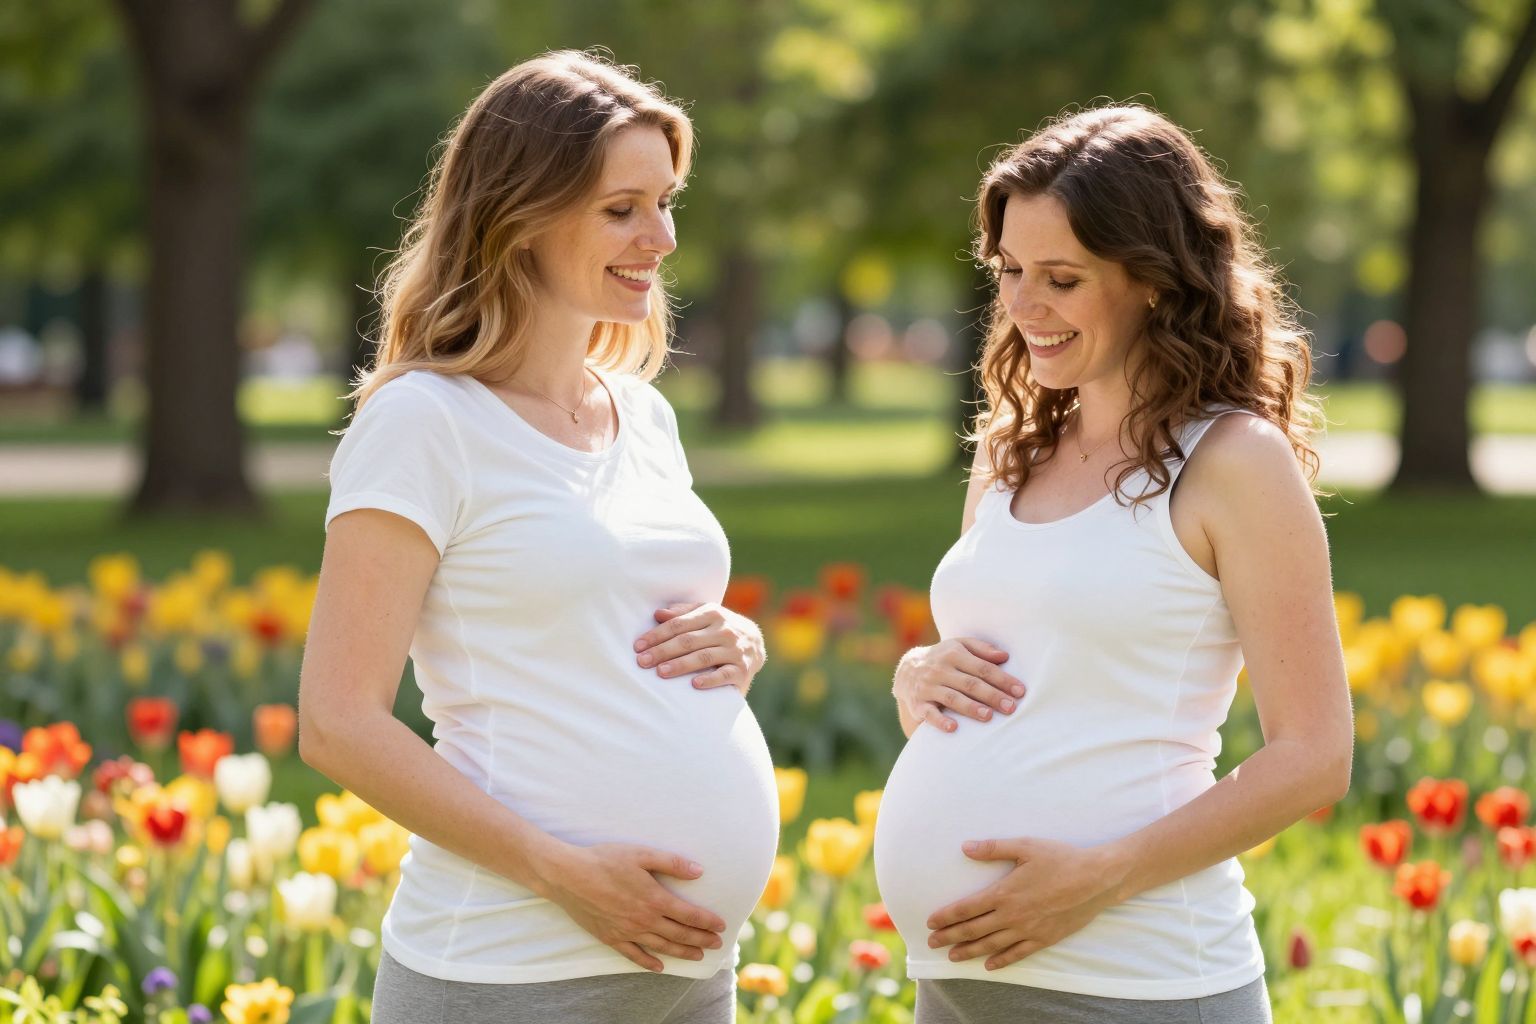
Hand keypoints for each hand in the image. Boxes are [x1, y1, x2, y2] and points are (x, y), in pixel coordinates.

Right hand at [532, 841, 728, 971]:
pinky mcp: (611, 938)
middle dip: (701, 940)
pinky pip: (634, 955)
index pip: (689, 915)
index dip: (707, 922)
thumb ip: (671, 863)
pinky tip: (659, 967)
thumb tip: (698, 871)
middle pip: (679, 934)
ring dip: (682, 952)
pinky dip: (649, 962)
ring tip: (697, 956)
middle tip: (717, 945)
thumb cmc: (604, 860)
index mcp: (654, 898)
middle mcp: (644, 919)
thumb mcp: (641, 854)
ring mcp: (627, 932)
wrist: (568, 876)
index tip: (721, 927)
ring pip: (661, 947)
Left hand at [635, 602, 764, 695]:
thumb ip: (683, 613)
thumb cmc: (719, 629)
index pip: (679, 624)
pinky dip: (710, 679)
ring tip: (661, 672)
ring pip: (704, 656)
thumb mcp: (705, 615)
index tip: (638, 646)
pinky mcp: (742, 669)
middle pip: (688, 640)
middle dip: (662, 651)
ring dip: (681, 665)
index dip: (657, 635)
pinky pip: (725, 675)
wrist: (756, 644)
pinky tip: (694, 684)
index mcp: (712, 613)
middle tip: (642, 661)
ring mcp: (734, 649)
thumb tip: (658, 614)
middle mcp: (724, 629)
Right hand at [894, 638, 1024, 731]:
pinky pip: (929, 713)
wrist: (907, 670)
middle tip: (1011, 707)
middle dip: (992, 696)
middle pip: (970, 683)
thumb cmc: (943, 658)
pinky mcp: (918, 704)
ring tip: (988, 716)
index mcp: (954, 654)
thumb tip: (1005, 656)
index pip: (982, 668)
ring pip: (952, 698)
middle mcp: (940, 669)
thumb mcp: (959, 646)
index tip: (1020, 691)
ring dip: (970, 707)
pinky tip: (953, 728)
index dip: (1002, 679)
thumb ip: (982, 649)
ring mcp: (928, 687)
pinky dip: (940, 721)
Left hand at [926, 837, 1121, 969]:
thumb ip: (993, 848)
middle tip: (931, 943)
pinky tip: (989, 965)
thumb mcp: (1025, 846)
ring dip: (969, 951)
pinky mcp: (1044, 939)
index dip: (946, 917)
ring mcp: (1028, 930)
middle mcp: (1012, 915)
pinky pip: (1017, 954)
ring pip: (991, 945)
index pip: (966, 909)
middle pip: (973, 930)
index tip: (930, 922)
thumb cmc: (1060, 858)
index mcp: (1004, 893)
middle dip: (949, 937)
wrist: (1096, 879)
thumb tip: (965, 847)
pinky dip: (1001, 961)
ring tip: (952, 957)